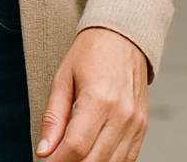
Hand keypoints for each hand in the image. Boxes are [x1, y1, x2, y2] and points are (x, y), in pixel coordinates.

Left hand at [36, 27, 147, 161]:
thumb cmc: (91, 52)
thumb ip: (53, 117)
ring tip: (72, 159)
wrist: (122, 37)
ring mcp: (135, 123)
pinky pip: (128, 159)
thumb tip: (44, 150)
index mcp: (98, 99)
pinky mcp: (142, 127)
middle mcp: (121, 114)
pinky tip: (93, 157)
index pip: (76, 147)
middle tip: (56, 161)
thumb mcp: (63, 78)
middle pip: (94, 161)